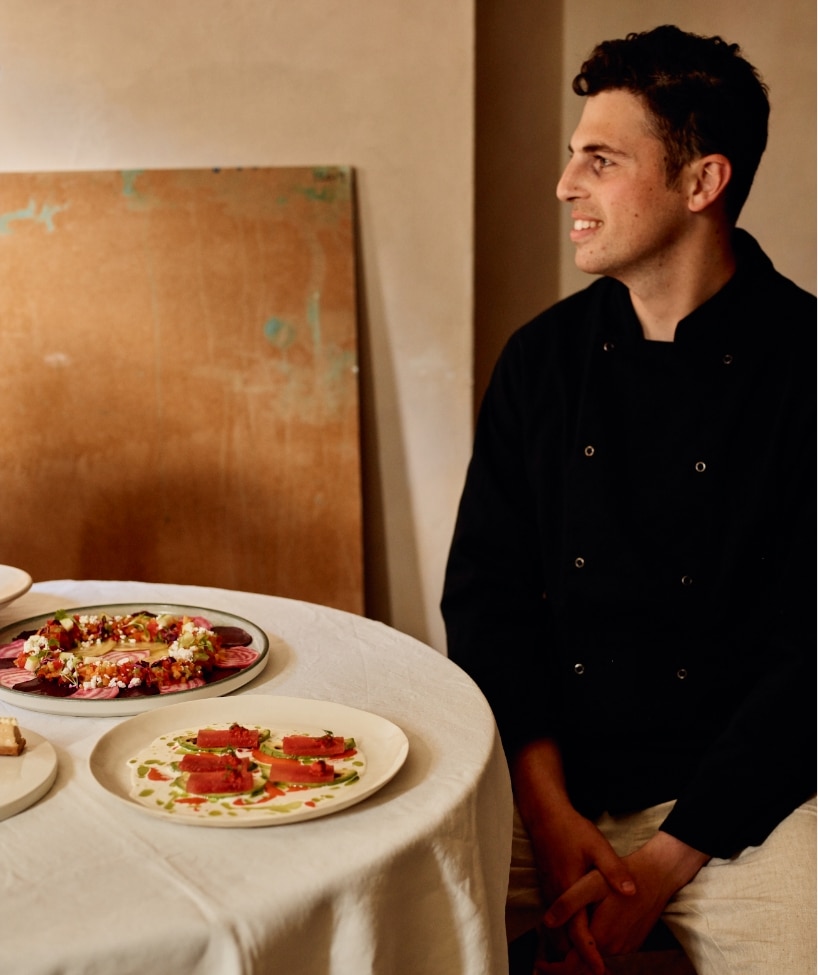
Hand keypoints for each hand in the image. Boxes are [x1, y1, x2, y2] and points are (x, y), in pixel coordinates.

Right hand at [511, 741, 636, 971]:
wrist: (545, 815)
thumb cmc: (571, 830)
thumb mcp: (597, 846)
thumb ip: (614, 870)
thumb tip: (632, 892)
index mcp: (569, 890)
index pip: (578, 931)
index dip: (589, 954)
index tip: (600, 971)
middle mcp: (556, 896)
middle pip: (564, 939)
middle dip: (575, 960)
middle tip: (595, 973)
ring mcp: (550, 892)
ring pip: (557, 931)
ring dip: (570, 948)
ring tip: (585, 965)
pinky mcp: (549, 888)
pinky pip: (556, 920)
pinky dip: (564, 934)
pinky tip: (576, 938)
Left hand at [537, 831, 708, 971]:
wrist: (656, 876)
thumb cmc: (621, 876)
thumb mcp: (590, 884)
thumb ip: (568, 904)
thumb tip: (547, 923)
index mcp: (601, 937)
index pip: (573, 966)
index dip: (554, 968)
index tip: (539, 962)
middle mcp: (614, 948)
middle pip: (583, 964)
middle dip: (564, 961)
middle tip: (546, 952)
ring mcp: (625, 947)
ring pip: (596, 957)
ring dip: (579, 951)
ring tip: (562, 937)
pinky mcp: (632, 942)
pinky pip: (608, 950)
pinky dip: (594, 946)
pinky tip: (586, 929)